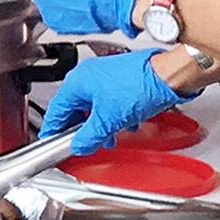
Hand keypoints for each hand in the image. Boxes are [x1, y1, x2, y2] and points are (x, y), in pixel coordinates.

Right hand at [38, 47, 192, 155]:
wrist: (168, 75)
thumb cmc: (139, 87)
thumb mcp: (109, 120)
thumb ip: (90, 137)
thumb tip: (80, 145)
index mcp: (76, 82)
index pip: (57, 110)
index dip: (54, 128)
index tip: (52, 139)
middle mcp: (87, 76)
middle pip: (76, 108)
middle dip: (83, 128)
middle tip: (86, 142)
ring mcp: (104, 75)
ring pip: (94, 105)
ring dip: (101, 123)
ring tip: (110, 136)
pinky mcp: (120, 78)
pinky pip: (109, 99)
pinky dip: (114, 114)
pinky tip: (126, 123)